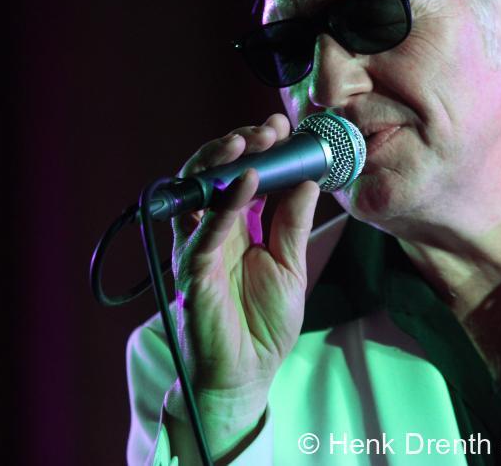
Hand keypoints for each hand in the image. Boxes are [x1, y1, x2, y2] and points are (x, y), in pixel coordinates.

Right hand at [167, 113, 319, 457]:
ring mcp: (199, 248)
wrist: (247, 374)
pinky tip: (244, 181)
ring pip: (198, 193)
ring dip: (221, 163)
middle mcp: (213, 230)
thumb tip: (308, 178)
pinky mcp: (192, 272)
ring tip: (246, 140)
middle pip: (214, 175)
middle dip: (238, 145)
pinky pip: (202, 232)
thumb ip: (294, 221)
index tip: (281, 126)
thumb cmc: (263, 322)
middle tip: (266, 128)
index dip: (259, 149)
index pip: (241, 175)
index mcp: (237, 225)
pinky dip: (222, 205)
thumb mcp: (291, 263)